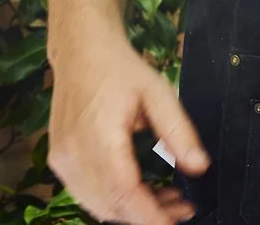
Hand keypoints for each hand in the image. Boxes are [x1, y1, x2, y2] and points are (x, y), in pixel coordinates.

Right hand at [46, 33, 205, 223]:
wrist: (81, 52)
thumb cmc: (121, 69)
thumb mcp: (159, 93)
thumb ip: (179, 131)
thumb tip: (199, 167)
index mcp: (99, 138)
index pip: (125, 192)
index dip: (151, 215)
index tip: (177, 222)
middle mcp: (74, 156)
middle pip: (111, 205)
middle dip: (147, 215)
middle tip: (183, 208)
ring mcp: (62, 161)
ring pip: (97, 204)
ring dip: (131, 212)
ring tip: (168, 201)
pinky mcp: (59, 161)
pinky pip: (86, 193)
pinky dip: (113, 201)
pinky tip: (140, 192)